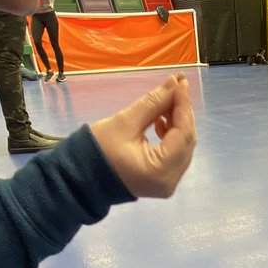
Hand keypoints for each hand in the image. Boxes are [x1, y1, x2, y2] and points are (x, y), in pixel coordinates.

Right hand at [90, 74, 195, 197]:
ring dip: (177, 124)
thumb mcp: (125, 122)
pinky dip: (171, 137)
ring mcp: (167, 184)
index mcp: (160, 171)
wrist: (80, 178)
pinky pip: (174, 155)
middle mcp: (169, 182)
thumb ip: (153, 103)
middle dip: (182, 113)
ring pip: (182, 147)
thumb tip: (174, 83)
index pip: (183, 134)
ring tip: (164, 103)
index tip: (181, 83)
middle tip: (175, 88)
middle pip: (186, 141)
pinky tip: (161, 121)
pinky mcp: (162, 181)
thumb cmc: (97, 151)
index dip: (183, 106)